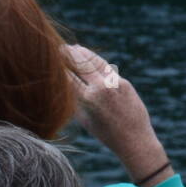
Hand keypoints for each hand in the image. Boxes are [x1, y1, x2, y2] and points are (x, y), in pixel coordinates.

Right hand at [65, 44, 170, 186]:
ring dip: (83, 53)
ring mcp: (114, 83)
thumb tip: (64, 84)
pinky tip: (89, 57)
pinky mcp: (123, 82)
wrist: (135, 139)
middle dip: (69, 54)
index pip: (68, 77)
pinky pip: (107, 69)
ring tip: (73, 47)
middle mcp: (101, 88)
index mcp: (88, 99)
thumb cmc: (106, 134)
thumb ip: (75, 101)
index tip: (50, 60)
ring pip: (95, 61)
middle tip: (59, 47)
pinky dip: (96, 61)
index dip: (58, 67)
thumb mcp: (85, 120)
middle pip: (81, 64)